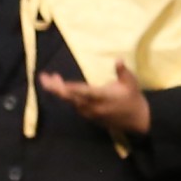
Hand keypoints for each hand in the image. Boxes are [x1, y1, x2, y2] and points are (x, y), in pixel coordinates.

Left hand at [39, 59, 153, 135]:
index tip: (58, 82)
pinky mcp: (90, 117)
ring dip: (59, 91)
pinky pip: (74, 106)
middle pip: (70, 98)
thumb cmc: (134, 99)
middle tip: (43, 78)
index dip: (71, 88)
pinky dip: (66, 96)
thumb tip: (118, 59)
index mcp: (103, 97)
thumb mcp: (131, 83)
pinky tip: (62, 88)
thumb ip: (122, 71)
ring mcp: (91, 113)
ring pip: (70, 102)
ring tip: (50, 78)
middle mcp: (94, 106)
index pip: (84, 92)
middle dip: (55, 88)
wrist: (138, 121)